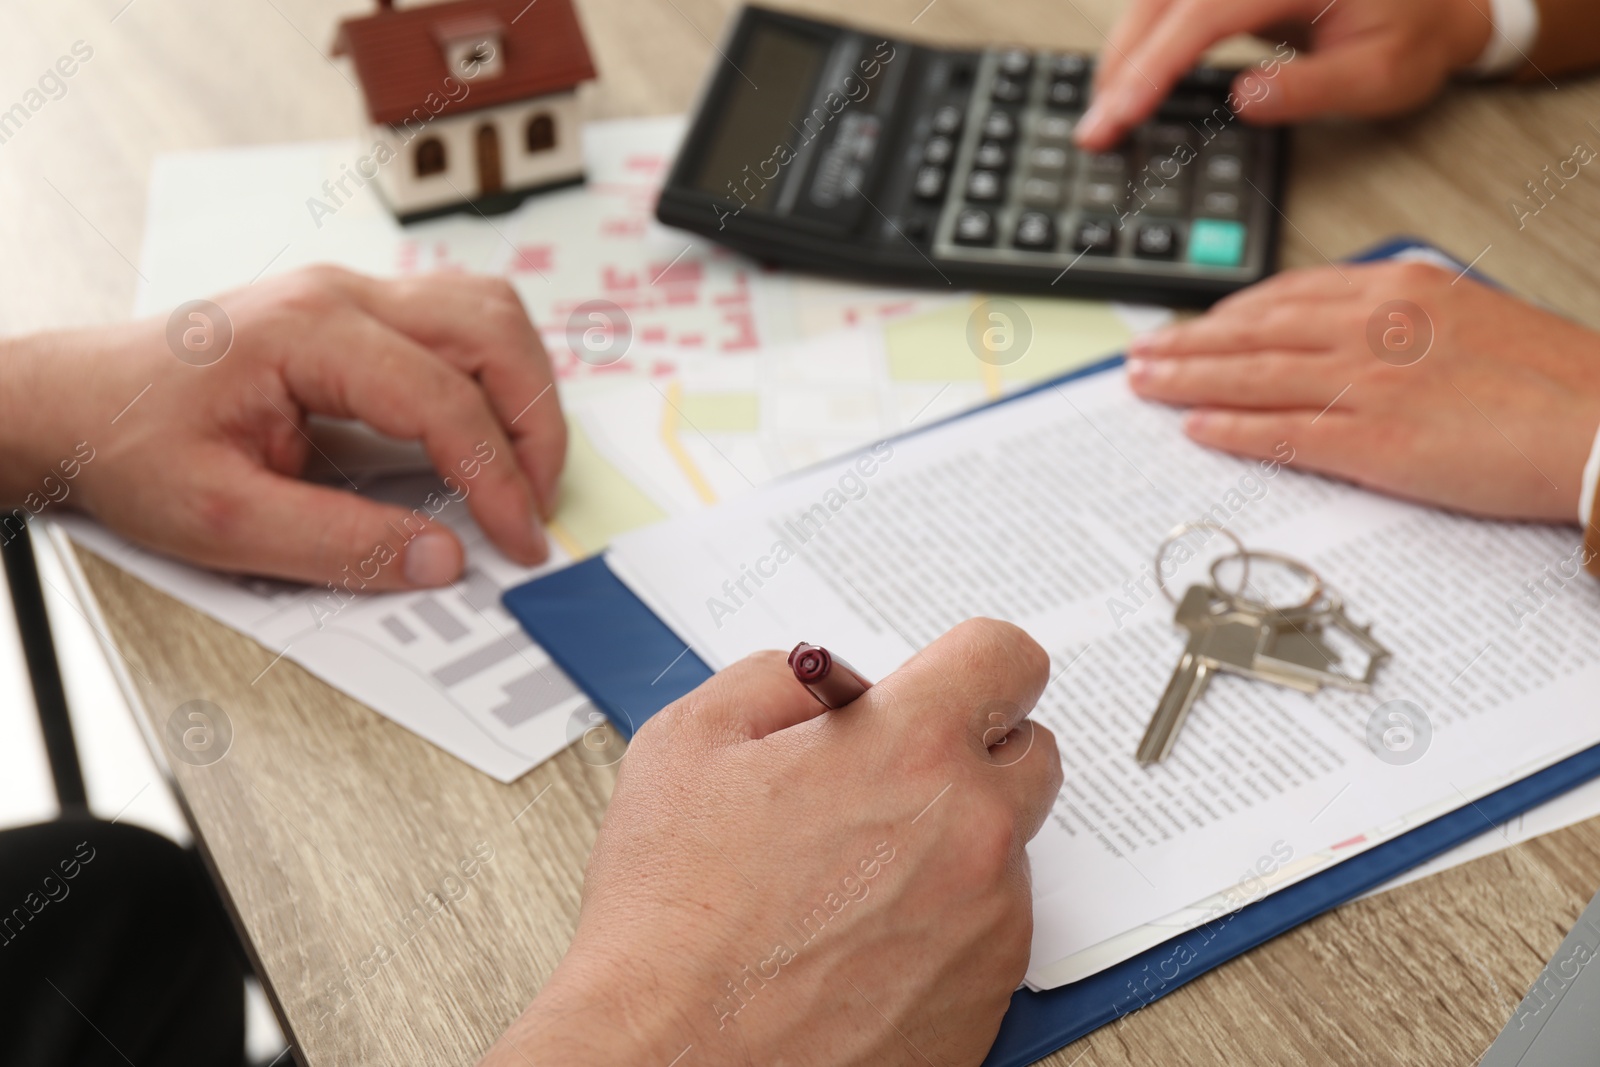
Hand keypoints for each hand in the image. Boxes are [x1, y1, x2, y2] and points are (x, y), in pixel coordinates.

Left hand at [0, 266, 565, 588]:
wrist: (75, 401)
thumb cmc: (129, 442)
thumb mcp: (221, 519)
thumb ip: (338, 545)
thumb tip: (439, 559)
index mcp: (308, 333)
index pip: (444, 400)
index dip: (497, 478)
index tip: (518, 539)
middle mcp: (341, 296)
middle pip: (492, 331)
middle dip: (535, 424)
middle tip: (537, 502)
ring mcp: (352, 296)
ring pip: (489, 313)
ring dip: (526, 390)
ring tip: (525, 468)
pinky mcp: (357, 315)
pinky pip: (462, 322)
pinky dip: (497, 375)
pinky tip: (490, 428)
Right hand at [485, 618, 1062, 1066]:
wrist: (672, 1061)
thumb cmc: (673, 919)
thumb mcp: (690, 742)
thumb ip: (778, 681)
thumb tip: (830, 686)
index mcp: (911, 749)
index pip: (1006, 658)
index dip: (971, 664)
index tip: (952, 683)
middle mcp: (973, 832)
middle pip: (1030, 754)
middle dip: (968, 754)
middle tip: (889, 784)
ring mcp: (991, 923)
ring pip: (1003, 851)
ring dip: (949, 849)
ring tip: (845, 885)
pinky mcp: (988, 999)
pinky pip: (990, 933)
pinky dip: (941, 927)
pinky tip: (858, 944)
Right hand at [1076, 0, 1491, 150]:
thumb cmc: (1418, 34)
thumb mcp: (1381, 76)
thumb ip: (1312, 89)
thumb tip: (1244, 99)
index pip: (1201, 14)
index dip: (1151, 68)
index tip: (1118, 116)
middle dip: (1123, 61)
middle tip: (1098, 128)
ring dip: (1127, 48)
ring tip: (1110, 109)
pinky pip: (1174, 0)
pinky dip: (1146, 35)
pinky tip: (1135, 73)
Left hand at [1125, 260, 1599, 521]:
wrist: (1599, 424)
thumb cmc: (1548, 378)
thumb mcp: (1465, 317)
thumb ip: (1398, 318)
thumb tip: (1347, 331)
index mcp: (1397, 291)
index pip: (1288, 296)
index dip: (1230, 313)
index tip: (1196, 324)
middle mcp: (1372, 327)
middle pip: (1255, 332)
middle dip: (1189, 343)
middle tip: (1142, 353)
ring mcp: (1368, 383)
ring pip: (1253, 376)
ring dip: (1189, 381)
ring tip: (1145, 385)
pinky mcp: (1374, 441)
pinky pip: (1283, 433)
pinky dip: (1232, 430)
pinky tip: (1195, 429)